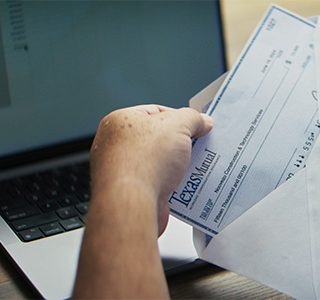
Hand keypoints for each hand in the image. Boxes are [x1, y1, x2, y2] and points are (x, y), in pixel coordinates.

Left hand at [74, 105, 212, 298]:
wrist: (133, 203)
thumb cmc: (144, 161)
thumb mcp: (178, 125)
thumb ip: (193, 118)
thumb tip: (202, 121)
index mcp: (120, 122)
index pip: (155, 112)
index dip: (179, 117)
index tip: (196, 124)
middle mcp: (117, 145)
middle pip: (158, 138)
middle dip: (181, 143)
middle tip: (199, 144)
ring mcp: (124, 170)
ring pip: (160, 163)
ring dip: (179, 165)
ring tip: (196, 164)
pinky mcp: (134, 193)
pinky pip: (159, 183)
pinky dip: (174, 184)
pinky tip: (187, 184)